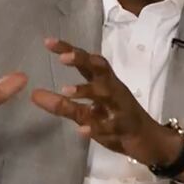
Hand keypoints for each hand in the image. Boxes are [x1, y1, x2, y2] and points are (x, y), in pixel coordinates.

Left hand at [30, 38, 183, 173]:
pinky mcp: (126, 127)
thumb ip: (62, 105)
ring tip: (66, 90)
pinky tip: (82, 130)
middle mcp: (113, 89)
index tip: (48, 42)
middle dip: (82, 60)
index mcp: (103, 83)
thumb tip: (34, 94)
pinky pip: (112, 126)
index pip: (86, 61)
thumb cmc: (116, 122)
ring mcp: (121, 107)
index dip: (69, 49)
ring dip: (87, 90)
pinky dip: (98, 127)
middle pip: (99, 69)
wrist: (150, 142)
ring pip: (106, 93)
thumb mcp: (87, 114)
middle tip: (63, 58)